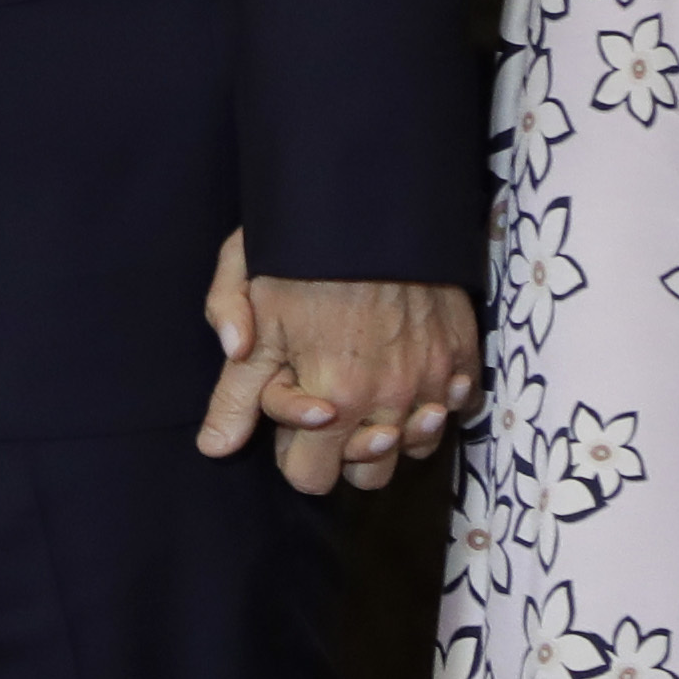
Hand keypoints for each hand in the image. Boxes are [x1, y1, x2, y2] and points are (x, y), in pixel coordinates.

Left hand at [197, 230, 480, 496]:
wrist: (374, 200)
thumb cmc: (302, 251)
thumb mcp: (250, 308)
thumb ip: (234, 388)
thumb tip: (215, 448)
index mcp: (336, 401)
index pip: (309, 478)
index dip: (290, 448)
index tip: (290, 404)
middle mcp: (392, 404)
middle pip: (367, 477)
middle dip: (340, 450)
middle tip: (327, 398)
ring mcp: (434, 384)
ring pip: (414, 449)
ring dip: (390, 429)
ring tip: (368, 385)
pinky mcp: (463, 359)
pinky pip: (454, 410)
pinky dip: (433, 398)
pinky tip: (408, 366)